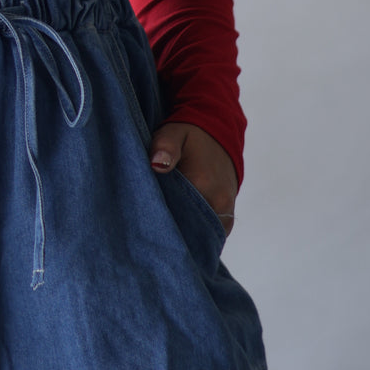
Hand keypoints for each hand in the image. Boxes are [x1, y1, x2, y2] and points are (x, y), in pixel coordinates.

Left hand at [148, 120, 238, 234]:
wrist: (221, 136)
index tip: (142, 219)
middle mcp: (218, 202)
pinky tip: (178, 228)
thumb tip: (156, 164)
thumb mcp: (174, 133)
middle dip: (168, 232)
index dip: (155, 219)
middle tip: (147, 226)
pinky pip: (209, 236)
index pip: (174, 214)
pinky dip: (194, 235)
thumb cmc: (191, 136)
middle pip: (187, 230)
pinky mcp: (228, 219)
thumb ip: (164, 146)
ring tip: (163, 228)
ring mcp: (225, 212)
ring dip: (182, 235)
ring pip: (199, 236)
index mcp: (202, 183)